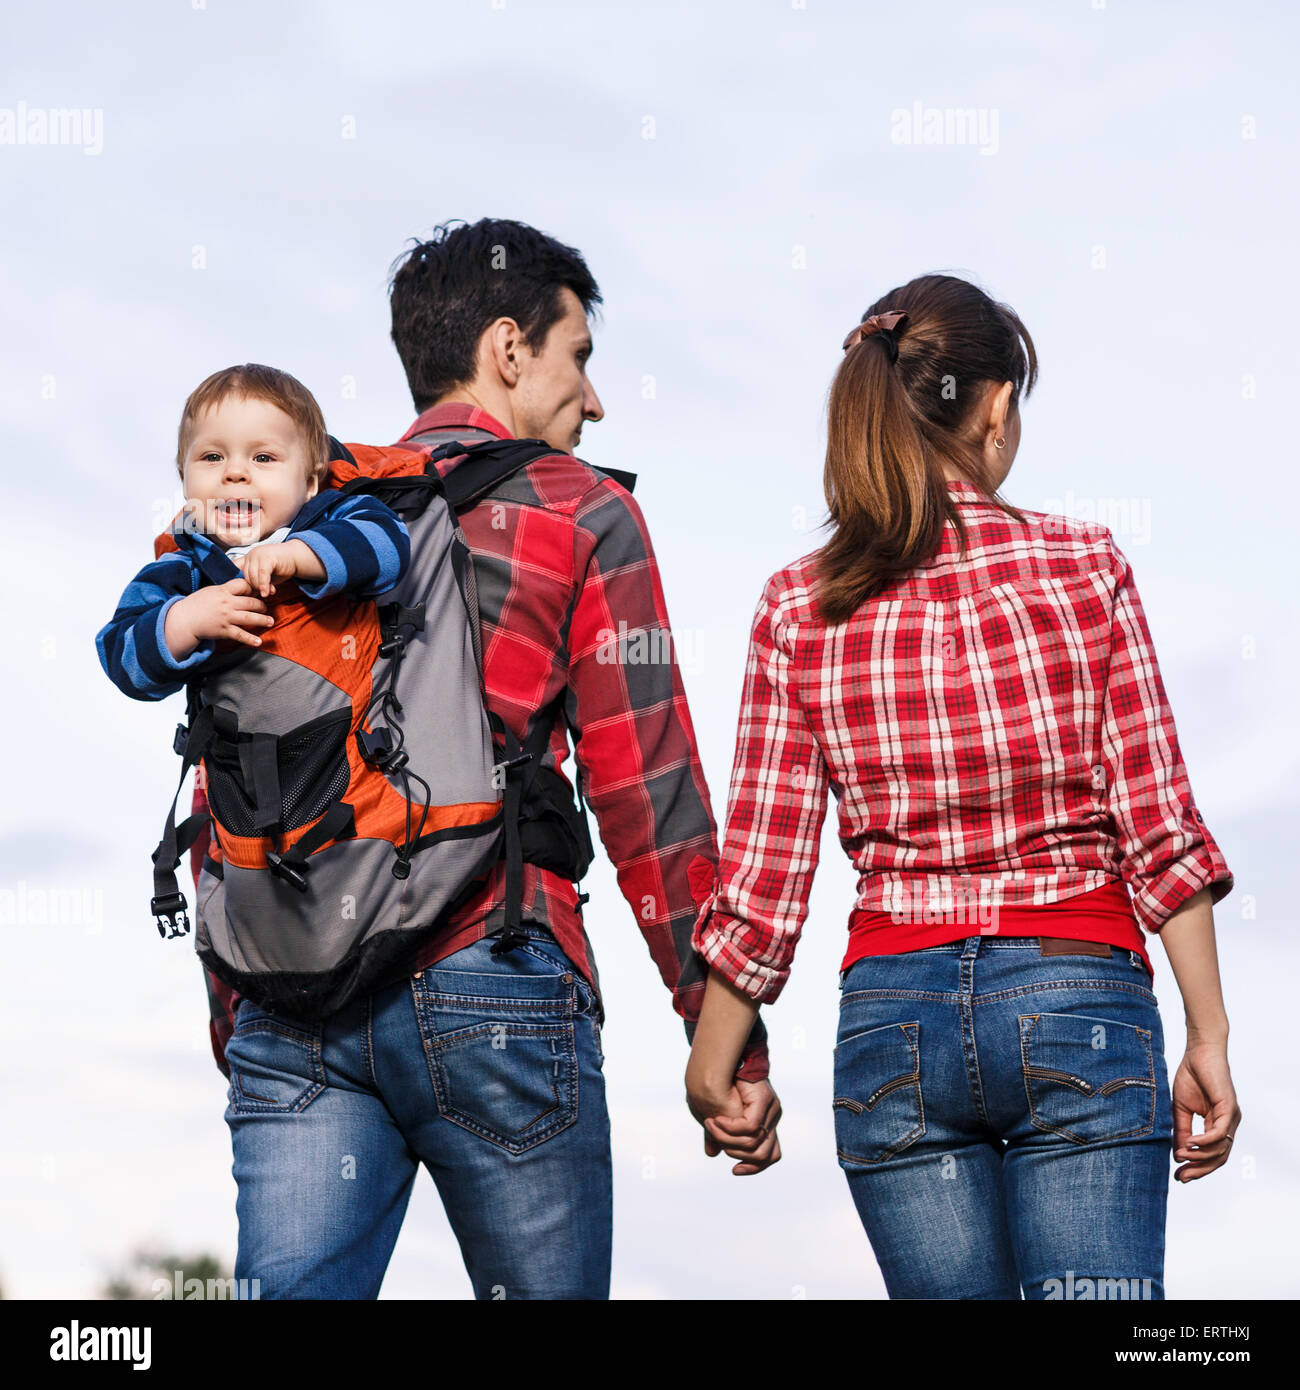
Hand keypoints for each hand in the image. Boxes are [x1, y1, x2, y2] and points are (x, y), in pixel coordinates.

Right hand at [166, 576, 273, 657]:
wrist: (184, 620)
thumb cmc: (197, 604)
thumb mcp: (211, 591)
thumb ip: (226, 589)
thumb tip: (242, 587)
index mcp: (223, 591)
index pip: (243, 585)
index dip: (253, 587)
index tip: (258, 590)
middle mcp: (227, 604)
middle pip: (250, 602)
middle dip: (261, 605)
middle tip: (266, 607)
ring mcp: (226, 618)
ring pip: (249, 618)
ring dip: (262, 620)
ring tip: (270, 621)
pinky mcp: (224, 631)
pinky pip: (240, 635)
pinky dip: (250, 639)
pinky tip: (259, 642)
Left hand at [236, 539, 312, 597]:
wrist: (296, 557)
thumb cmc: (280, 567)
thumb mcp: (265, 575)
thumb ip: (256, 582)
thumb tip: (247, 596)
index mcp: (247, 558)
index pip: (235, 571)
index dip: (237, 582)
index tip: (241, 593)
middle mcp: (250, 555)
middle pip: (244, 576)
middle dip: (252, 588)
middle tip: (261, 595)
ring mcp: (258, 555)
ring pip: (252, 576)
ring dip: (259, 588)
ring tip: (266, 594)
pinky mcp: (267, 558)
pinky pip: (262, 575)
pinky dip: (264, 585)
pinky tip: (267, 593)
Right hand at [685, 1073, 781, 1175]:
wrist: (723, 1060)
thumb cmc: (719, 1085)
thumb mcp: (719, 1115)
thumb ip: (718, 1135)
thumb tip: (712, 1154)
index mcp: (766, 1123)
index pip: (770, 1156)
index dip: (754, 1168)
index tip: (735, 1170)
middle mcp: (772, 1118)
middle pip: (763, 1155)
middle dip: (735, 1153)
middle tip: (714, 1137)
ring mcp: (771, 1110)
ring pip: (754, 1144)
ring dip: (727, 1139)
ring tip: (710, 1125)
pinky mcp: (764, 1102)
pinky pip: (750, 1127)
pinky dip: (730, 1127)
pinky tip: (717, 1119)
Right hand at [1171, 1041, 1239, 1181]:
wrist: (1199, 1052)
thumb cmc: (1191, 1076)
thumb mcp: (1180, 1109)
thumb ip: (1182, 1131)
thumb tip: (1178, 1155)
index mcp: (1217, 1125)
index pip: (1211, 1154)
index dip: (1197, 1167)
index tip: (1179, 1176)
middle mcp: (1228, 1124)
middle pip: (1219, 1157)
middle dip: (1200, 1170)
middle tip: (1182, 1177)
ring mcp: (1231, 1117)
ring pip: (1221, 1149)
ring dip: (1201, 1157)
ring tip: (1182, 1158)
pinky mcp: (1229, 1108)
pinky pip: (1219, 1132)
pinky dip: (1205, 1141)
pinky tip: (1190, 1144)